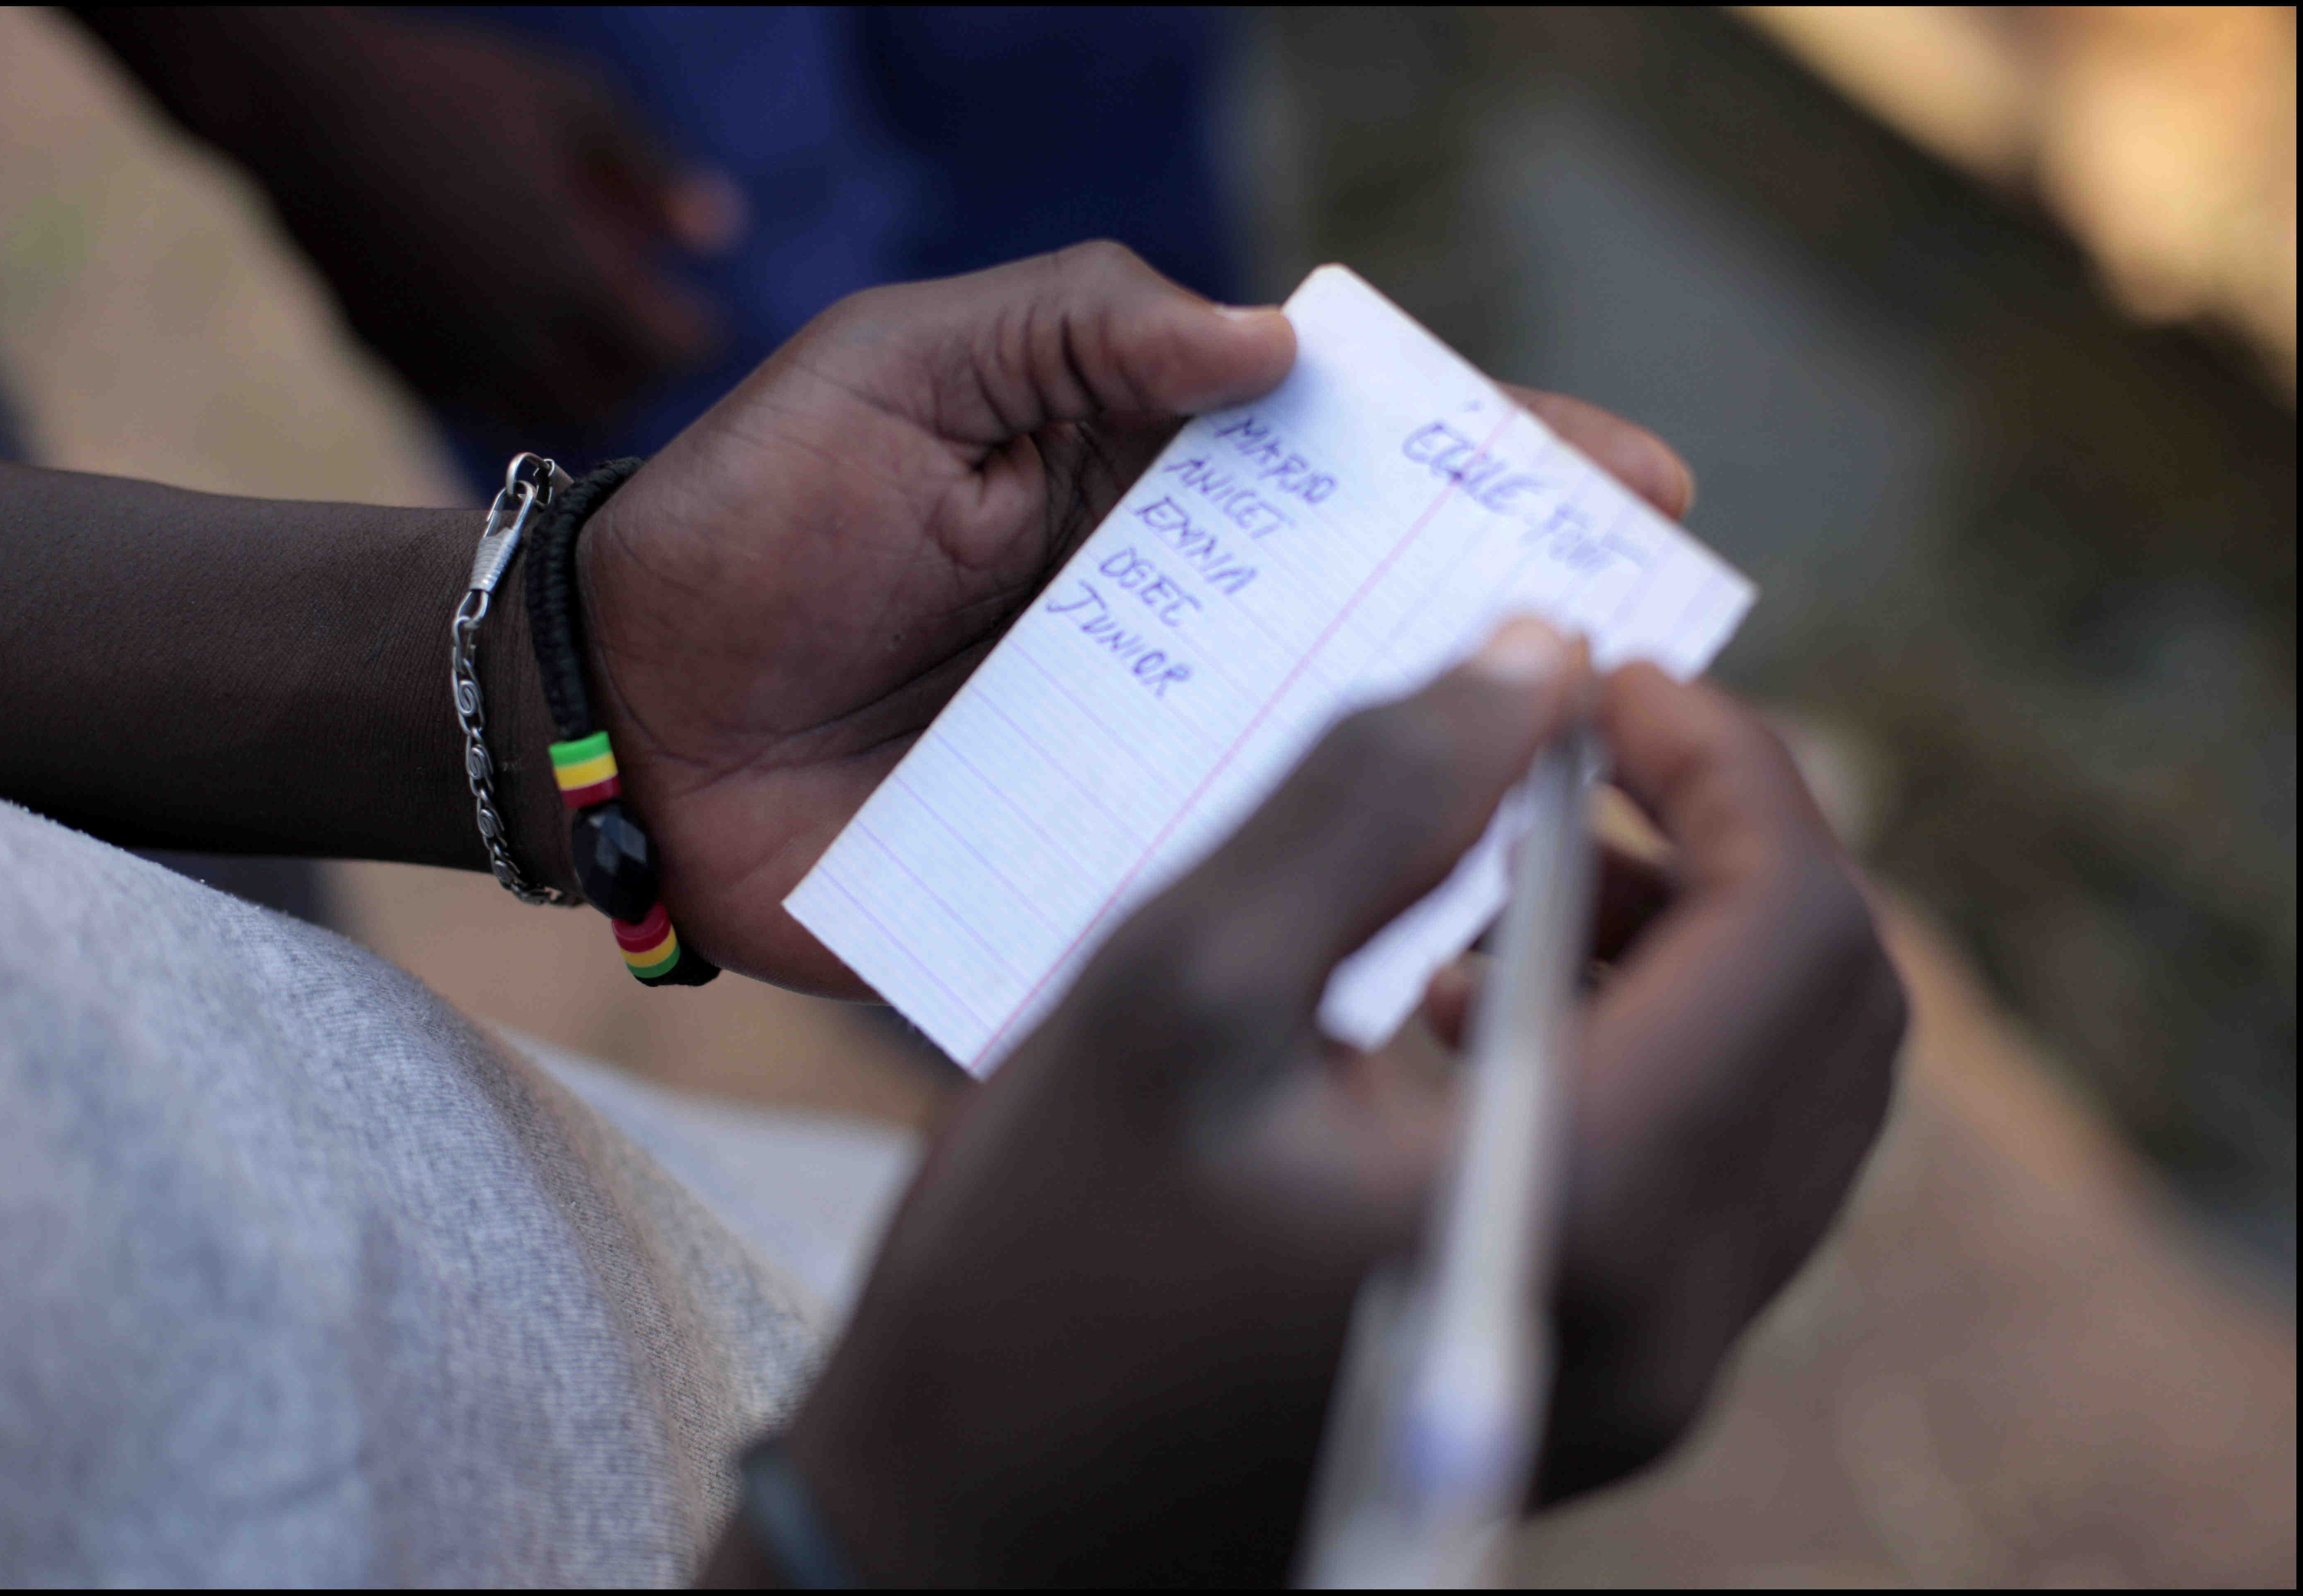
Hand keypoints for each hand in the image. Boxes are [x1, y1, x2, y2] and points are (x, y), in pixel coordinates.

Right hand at [79, 8, 740, 433]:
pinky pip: (467, 404)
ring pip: (537, 422)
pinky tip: (503, 342)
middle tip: (642, 344)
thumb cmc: (446, 90)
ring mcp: (447, 360)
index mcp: (569, 280)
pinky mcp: (389, 362)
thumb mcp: (572, 103)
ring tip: (582, 352)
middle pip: (609, 406)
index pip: (666, 352)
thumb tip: (721, 230)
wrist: (299, 104)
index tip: (703, 320)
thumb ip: (652, 172)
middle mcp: (512, 340)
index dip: (695, 338)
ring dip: (571, 395)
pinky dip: (500, 388)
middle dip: (638, 381)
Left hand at [580, 241, 1696, 992]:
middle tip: (1653, 647)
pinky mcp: (1089, 868)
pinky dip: (1312, 895)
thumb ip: (1081, 330)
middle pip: (1376, 614)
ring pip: (1326, 761)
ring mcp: (1141, 754)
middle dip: (1517, 623)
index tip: (1631, 480)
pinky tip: (1434, 917)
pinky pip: (1223, 882)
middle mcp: (1171, 622)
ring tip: (1580, 785)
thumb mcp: (905, 366)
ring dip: (1444, 770)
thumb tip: (1279, 343)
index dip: (1496, 458)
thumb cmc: (757, 515)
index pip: (1357, 459)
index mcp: (1145, 488)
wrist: (621, 715)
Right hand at [733, 630, 1904, 1584]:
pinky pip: (1710, 1176)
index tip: (1603, 680)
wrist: (975, 1530)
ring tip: (1496, 875)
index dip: (1730, 764)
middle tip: (1563, 754)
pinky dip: (1638, 1043)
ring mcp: (1649, 1375)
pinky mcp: (1594, 1386)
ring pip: (1787, 1094)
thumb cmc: (1039, 1269)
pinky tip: (1458, 1006)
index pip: (1797, 935)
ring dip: (1682, 938)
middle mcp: (1669, 1320)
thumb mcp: (1174, 988)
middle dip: (1726, 840)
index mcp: (1585, 1213)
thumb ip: (1369, 804)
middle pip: (1835, 1016)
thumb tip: (1536, 661)